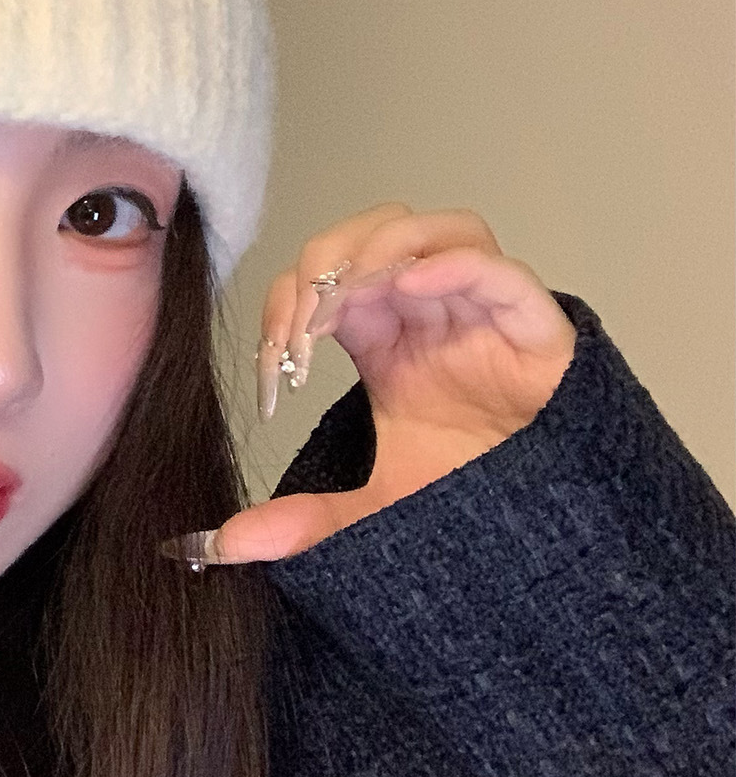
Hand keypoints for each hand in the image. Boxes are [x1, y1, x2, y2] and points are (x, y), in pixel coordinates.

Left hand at [178, 204, 576, 564]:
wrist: (554, 542)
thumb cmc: (474, 502)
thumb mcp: (375, 511)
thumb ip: (304, 521)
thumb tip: (223, 545)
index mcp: (384, 336)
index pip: (320, 282)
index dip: (286, 306)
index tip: (274, 367)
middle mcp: (430, 310)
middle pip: (372, 234)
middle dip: (325, 265)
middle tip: (302, 327)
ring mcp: (484, 313)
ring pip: (437, 230)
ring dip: (383, 250)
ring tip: (349, 301)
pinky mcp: (537, 331)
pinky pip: (502, 272)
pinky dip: (458, 265)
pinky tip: (413, 286)